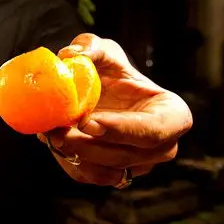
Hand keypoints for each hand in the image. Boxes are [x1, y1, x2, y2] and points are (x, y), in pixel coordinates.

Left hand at [38, 33, 192, 186]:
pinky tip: (53, 142)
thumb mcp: (104, 50)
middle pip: (126, 155)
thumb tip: (70, 55)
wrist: (97, 93)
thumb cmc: (110, 70)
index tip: (89, 123)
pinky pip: (90, 177)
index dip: (121, 130)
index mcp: (173, 115)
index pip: (153, 130)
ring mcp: (138, 165)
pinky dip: (69, 162)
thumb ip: (90, 47)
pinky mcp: (111, 175)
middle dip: (89, 146)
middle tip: (58, 131)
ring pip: (106, 171)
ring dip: (75, 155)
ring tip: (50, 133)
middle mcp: (162, 147)